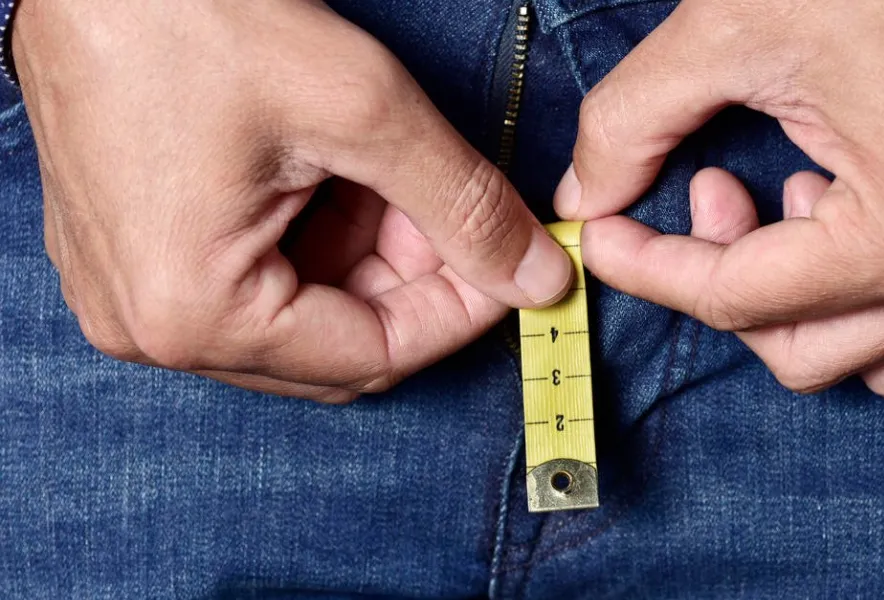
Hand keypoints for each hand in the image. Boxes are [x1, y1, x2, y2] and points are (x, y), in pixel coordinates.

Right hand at [15, 0, 572, 401]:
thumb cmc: (196, 16)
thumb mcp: (362, 110)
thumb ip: (463, 206)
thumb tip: (537, 276)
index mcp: (192, 313)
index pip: (373, 355)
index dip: (462, 311)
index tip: (518, 267)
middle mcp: (149, 328)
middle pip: (336, 344)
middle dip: (415, 279)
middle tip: (460, 209)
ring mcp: (135, 295)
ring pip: (303, 314)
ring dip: (371, 254)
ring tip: (393, 172)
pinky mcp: (136, 257)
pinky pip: (256, 282)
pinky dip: (319, 239)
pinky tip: (339, 175)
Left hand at [556, 0, 883, 396]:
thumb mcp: (734, 29)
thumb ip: (633, 120)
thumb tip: (584, 194)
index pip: (738, 302)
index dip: (651, 268)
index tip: (607, 236)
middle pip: (801, 354)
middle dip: (729, 282)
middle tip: (706, 192)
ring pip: (874, 357)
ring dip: (805, 299)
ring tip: (789, 196)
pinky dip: (873, 291)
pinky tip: (848, 203)